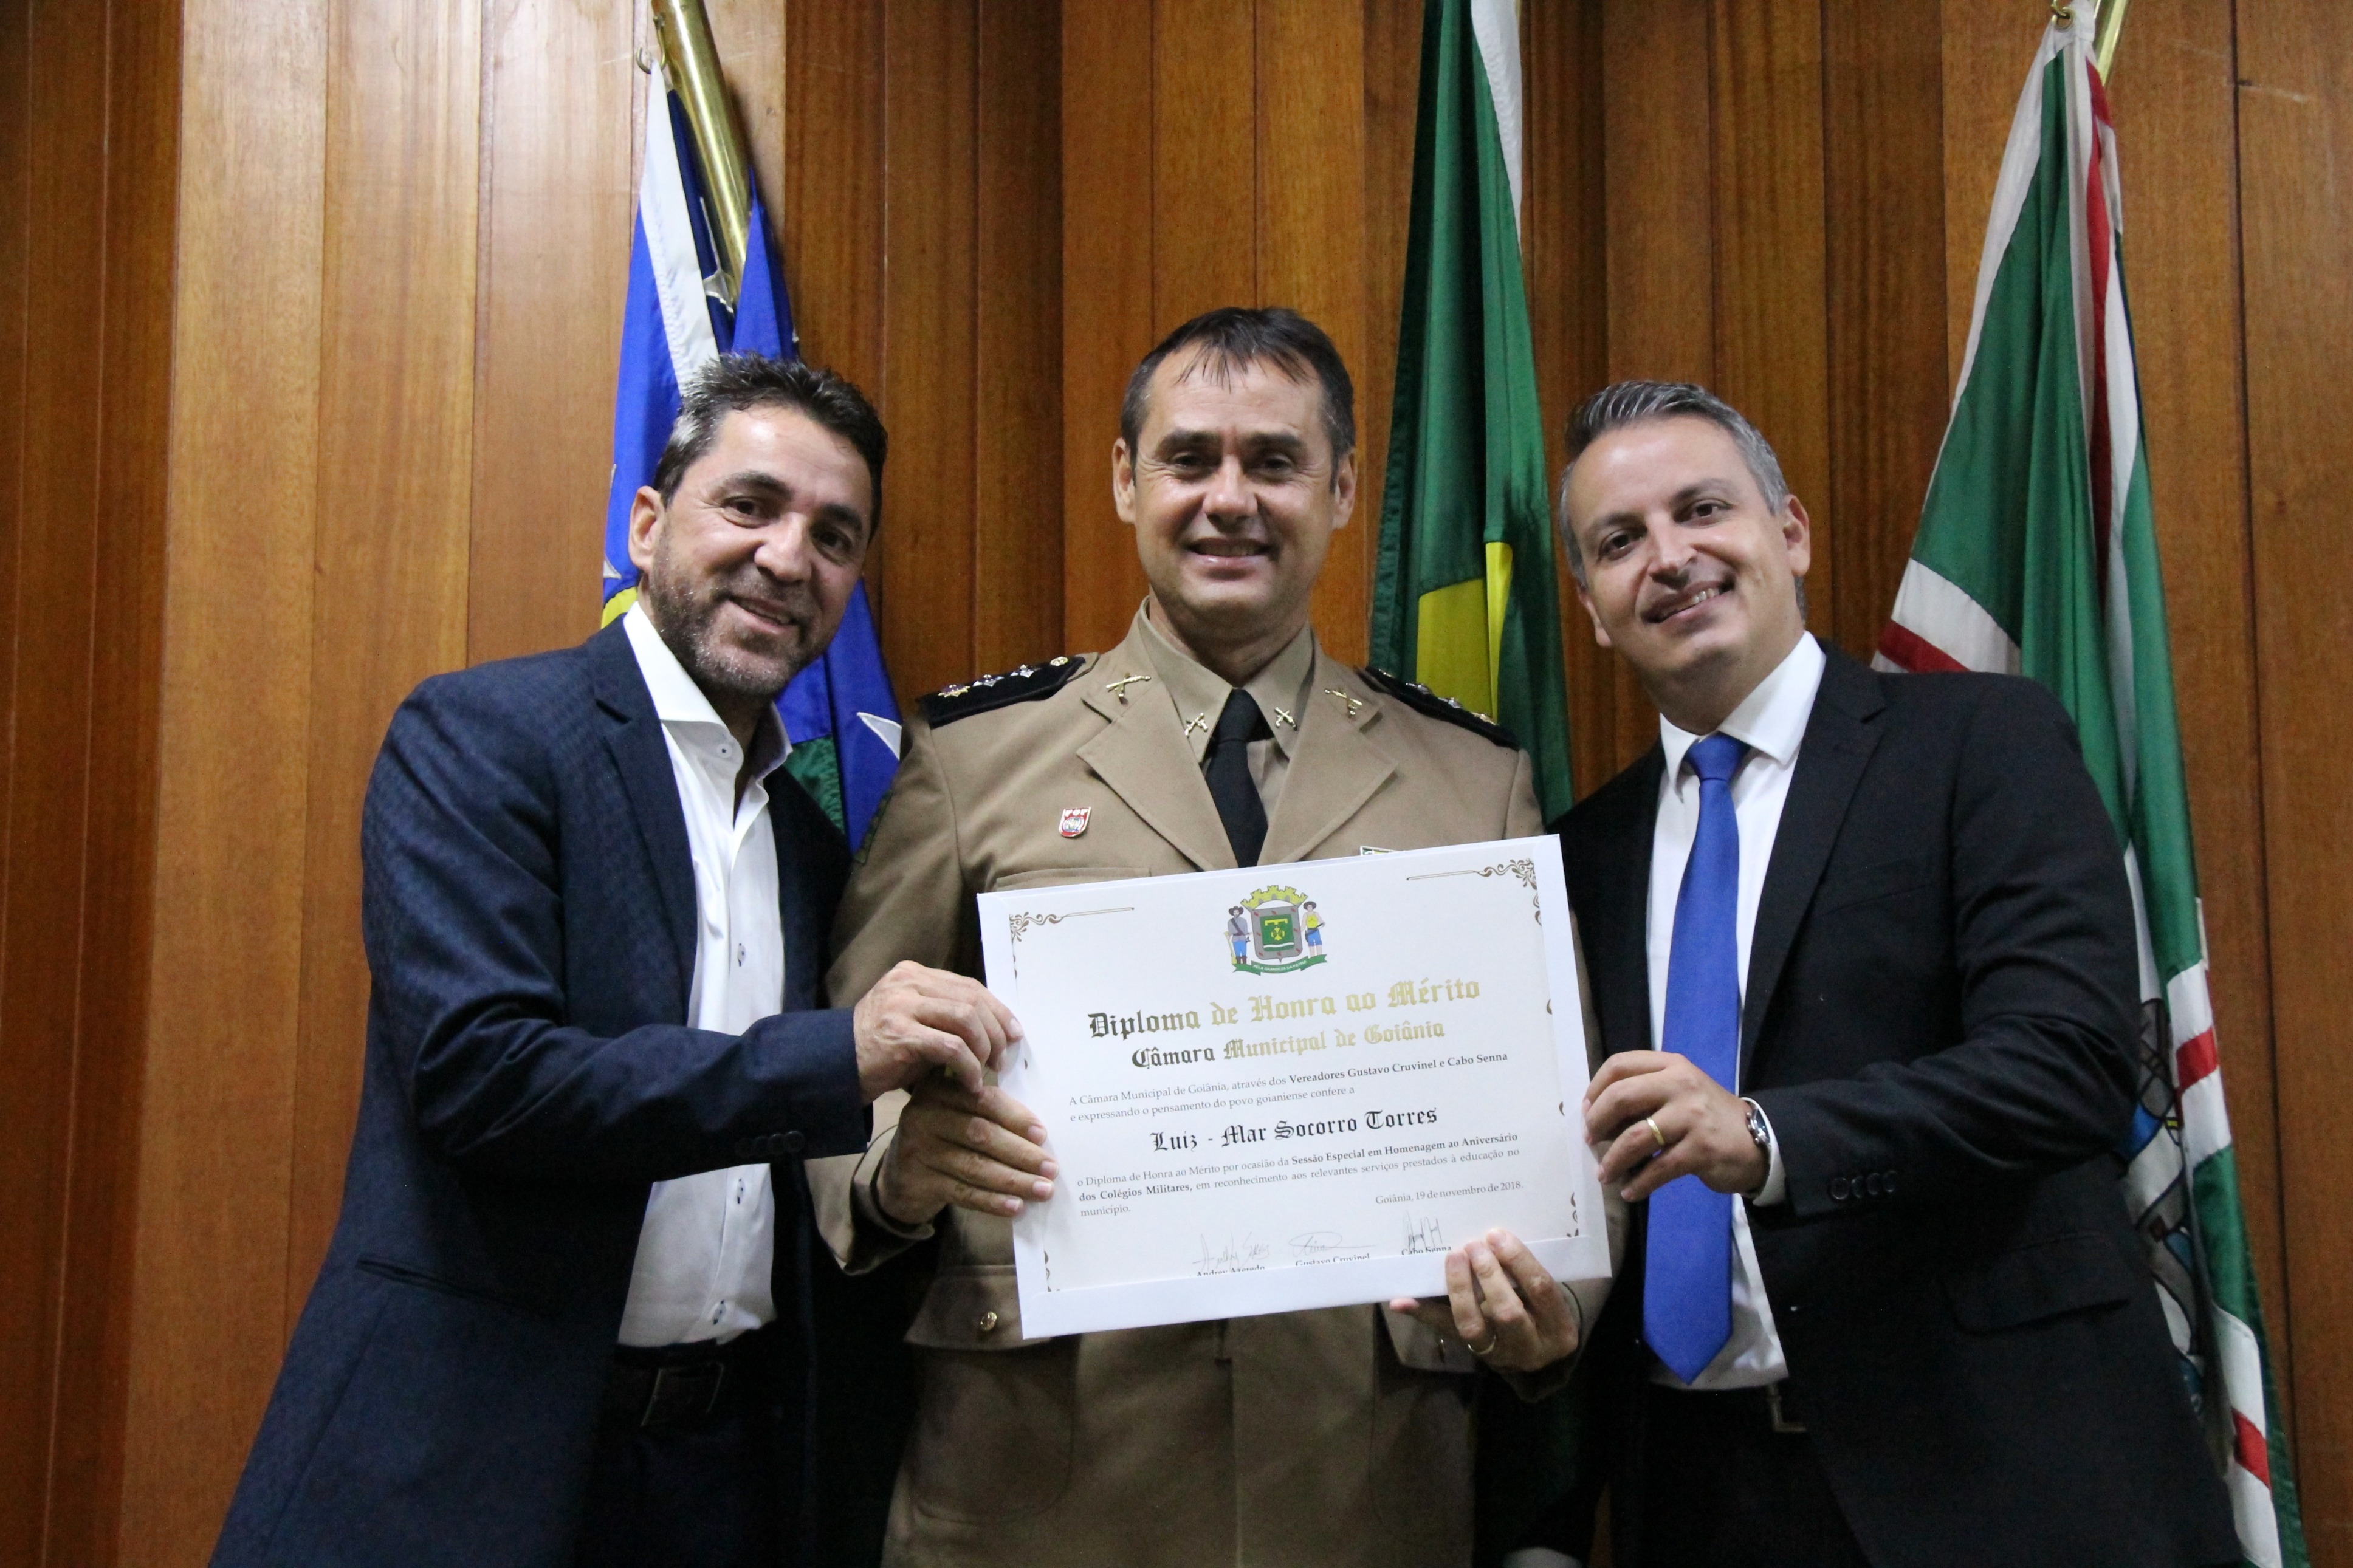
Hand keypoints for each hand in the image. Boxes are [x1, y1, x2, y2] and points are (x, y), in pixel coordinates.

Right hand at [850, 961, 1021, 1101]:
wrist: (834, 1068)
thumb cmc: (880, 1050)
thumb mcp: (914, 1021)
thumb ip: (946, 1016)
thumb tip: (994, 1029)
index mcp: (914, 974)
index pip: (969, 986)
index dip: (997, 1010)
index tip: (1014, 1033)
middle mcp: (908, 982)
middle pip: (972, 999)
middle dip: (996, 1031)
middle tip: (1003, 1058)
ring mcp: (902, 1005)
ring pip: (965, 1018)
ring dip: (984, 1048)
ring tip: (986, 1071)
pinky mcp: (900, 1034)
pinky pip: (950, 1047)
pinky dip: (967, 1066)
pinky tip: (970, 1083)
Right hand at [875, 1077, 1053, 1226]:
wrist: (899, 1175)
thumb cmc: (943, 1137)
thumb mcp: (957, 1113)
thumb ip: (988, 1110)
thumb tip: (1040, 1132)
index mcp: (940, 1090)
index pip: (984, 1101)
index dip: (1015, 1117)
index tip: (1042, 1135)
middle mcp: (924, 1115)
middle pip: (981, 1134)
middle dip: (1021, 1153)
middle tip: (1051, 1168)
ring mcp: (918, 1150)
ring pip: (975, 1166)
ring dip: (1013, 1180)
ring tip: (1042, 1190)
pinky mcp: (918, 1182)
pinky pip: (963, 1192)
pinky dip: (992, 1201)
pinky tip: (1015, 1207)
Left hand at [1387, 1229, 1580, 1372]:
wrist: (1539, 1357)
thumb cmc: (1543, 1312)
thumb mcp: (1550, 1298)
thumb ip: (1529, 1272)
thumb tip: (1495, 1235)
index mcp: (1559, 1327)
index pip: (1541, 1290)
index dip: (1518, 1260)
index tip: (1497, 1235)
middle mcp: (1531, 1346)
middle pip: (1507, 1312)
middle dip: (1488, 1276)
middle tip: (1472, 1245)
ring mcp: (1500, 1355)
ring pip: (1474, 1326)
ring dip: (1459, 1289)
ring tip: (1453, 1258)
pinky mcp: (1473, 1355)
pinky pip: (1446, 1333)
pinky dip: (1423, 1314)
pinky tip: (1401, 1301)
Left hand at [1583, 1050, 1765, 1201]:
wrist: (1757, 1140)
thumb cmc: (1707, 1116)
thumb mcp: (1680, 1091)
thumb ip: (1645, 1093)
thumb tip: (1596, 1115)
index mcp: (1671, 1066)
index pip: (1619, 1065)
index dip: (1595, 1088)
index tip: (1587, 1110)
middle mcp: (1681, 1084)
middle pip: (1621, 1097)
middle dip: (1597, 1123)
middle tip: (1590, 1141)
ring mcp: (1692, 1116)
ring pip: (1635, 1137)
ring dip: (1612, 1160)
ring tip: (1605, 1174)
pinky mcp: (1701, 1149)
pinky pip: (1658, 1169)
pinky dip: (1638, 1184)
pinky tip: (1630, 1191)